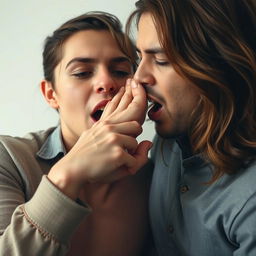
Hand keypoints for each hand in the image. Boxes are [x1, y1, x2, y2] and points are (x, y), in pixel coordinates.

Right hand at [47, 79, 151, 199]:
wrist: (71, 170)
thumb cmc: (86, 157)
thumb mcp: (96, 141)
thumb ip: (117, 135)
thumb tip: (148, 142)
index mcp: (104, 123)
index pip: (118, 105)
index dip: (128, 95)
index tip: (132, 85)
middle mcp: (109, 127)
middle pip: (135, 124)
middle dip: (133, 136)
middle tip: (126, 145)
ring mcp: (113, 138)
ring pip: (134, 142)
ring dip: (129, 153)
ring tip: (117, 158)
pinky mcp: (117, 152)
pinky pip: (133, 160)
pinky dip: (128, 167)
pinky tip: (118, 167)